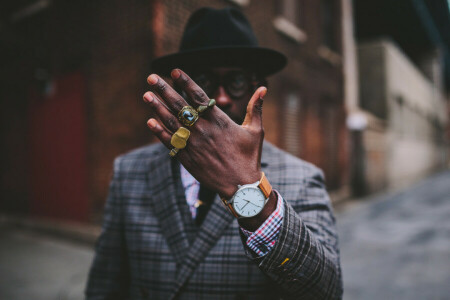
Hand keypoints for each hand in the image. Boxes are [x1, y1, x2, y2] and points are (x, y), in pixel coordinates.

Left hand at [143, 69, 266, 198]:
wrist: (241, 186)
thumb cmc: (250, 157)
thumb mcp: (256, 131)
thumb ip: (256, 108)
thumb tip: (263, 88)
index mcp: (220, 121)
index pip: (198, 96)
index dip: (185, 82)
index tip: (174, 71)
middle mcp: (204, 130)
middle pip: (180, 106)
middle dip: (165, 90)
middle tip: (151, 77)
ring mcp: (194, 144)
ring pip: (172, 122)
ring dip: (157, 108)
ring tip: (146, 95)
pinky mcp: (188, 158)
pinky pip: (171, 142)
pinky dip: (159, 132)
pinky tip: (150, 121)